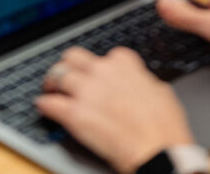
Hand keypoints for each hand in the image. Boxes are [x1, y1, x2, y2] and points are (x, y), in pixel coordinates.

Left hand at [36, 46, 193, 173]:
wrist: (159, 153)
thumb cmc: (165, 128)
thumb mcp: (159, 91)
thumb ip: (140, 80)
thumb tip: (136, 82)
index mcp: (124, 63)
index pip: (105, 55)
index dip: (100, 67)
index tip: (98, 74)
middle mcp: (102, 71)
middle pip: (73, 56)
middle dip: (69, 65)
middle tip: (66, 75)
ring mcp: (87, 91)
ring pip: (58, 75)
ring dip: (52, 82)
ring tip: (50, 88)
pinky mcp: (75, 114)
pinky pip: (50, 104)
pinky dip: (45, 105)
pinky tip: (44, 106)